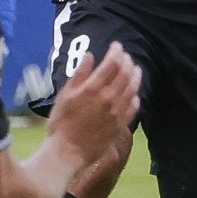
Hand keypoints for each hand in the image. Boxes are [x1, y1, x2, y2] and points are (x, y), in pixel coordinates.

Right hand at [46, 42, 140, 165]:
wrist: (67, 152)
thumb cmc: (60, 123)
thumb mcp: (64, 95)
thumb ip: (79, 74)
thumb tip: (90, 55)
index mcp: (92, 89)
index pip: (111, 64)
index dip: (116, 52)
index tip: (116, 46)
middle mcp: (108, 98)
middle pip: (124, 74)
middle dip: (127, 61)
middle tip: (126, 55)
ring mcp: (116, 112)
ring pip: (132, 89)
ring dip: (135, 76)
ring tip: (136, 69)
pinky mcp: (120, 125)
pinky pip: (133, 108)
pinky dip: (135, 97)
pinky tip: (134, 93)